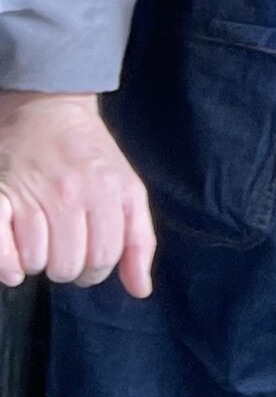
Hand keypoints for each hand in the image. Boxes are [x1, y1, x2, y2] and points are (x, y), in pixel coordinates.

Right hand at [0, 90, 154, 297]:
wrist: (47, 106)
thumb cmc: (89, 154)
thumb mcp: (127, 187)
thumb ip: (139, 239)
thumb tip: (141, 290)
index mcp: (106, 191)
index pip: (102, 260)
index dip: (93, 268)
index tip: (85, 254)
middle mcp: (70, 193)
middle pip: (67, 266)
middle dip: (65, 264)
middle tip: (61, 241)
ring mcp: (31, 194)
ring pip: (35, 263)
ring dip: (36, 259)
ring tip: (38, 235)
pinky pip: (3, 255)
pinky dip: (7, 265)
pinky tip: (14, 256)